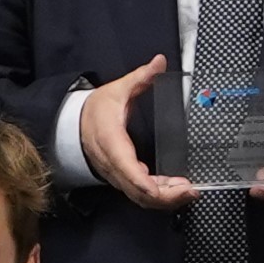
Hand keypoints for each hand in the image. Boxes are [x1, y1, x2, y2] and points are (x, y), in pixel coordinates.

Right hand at [74, 58, 192, 209]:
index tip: (160, 190)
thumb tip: (159, 63)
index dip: (144, 183)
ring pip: (139, 197)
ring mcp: (116, 175)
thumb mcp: (117, 90)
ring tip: (189, 192)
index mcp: (111, 141)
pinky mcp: (121, 180)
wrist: (72, 125)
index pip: (127, 168)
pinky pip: (139, 194)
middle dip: (165, 196)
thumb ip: (141, 78)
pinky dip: (158, 197)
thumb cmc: (95, 110)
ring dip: (165, 199)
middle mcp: (112, 164)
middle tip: (190, 191)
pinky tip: (176, 191)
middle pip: (137, 191)